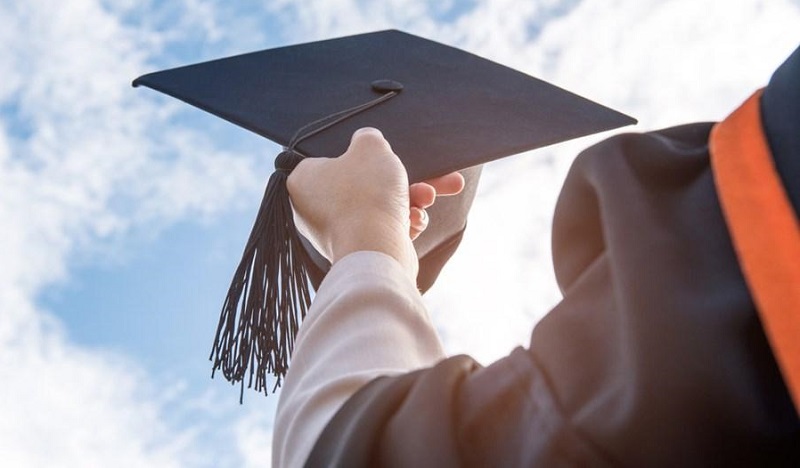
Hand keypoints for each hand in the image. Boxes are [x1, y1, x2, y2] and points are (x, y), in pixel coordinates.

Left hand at [287, 128, 463, 277]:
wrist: (376, 251)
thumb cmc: (367, 196)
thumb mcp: (371, 147)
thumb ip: (368, 137)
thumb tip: (367, 140)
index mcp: (304, 180)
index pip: (329, 159)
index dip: (357, 155)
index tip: (376, 153)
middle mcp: (313, 209)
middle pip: (363, 183)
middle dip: (400, 180)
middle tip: (424, 177)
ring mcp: (336, 233)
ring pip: (379, 206)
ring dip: (410, 199)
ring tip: (428, 197)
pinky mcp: (357, 251)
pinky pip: (382, 229)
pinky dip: (403, 223)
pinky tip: (417, 221)